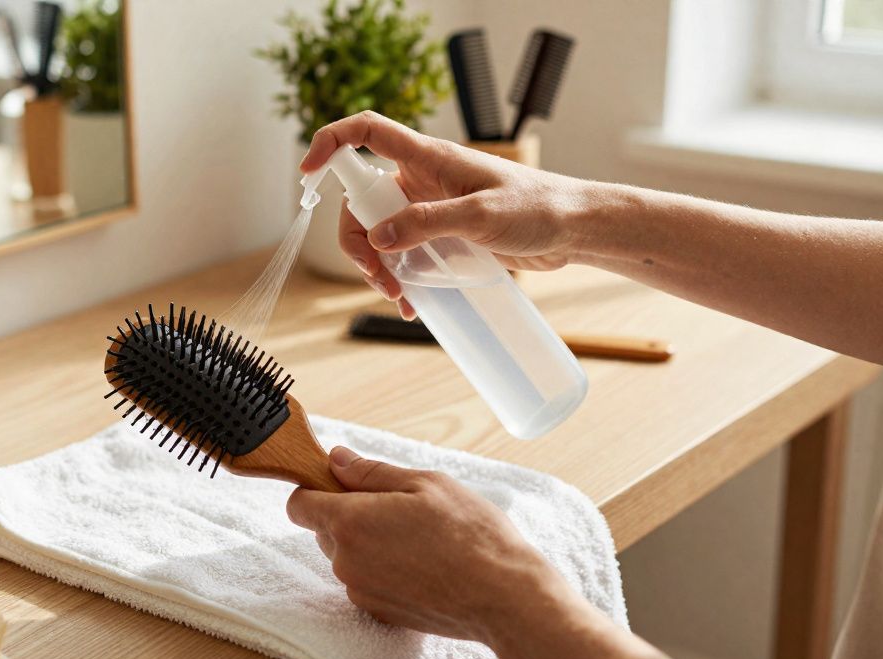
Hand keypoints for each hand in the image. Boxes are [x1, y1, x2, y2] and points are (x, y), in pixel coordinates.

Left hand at [286, 445, 580, 648]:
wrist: (503, 598)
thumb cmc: (470, 534)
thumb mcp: (424, 483)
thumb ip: (370, 472)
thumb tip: (335, 459)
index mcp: (350, 521)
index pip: (298, 503)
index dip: (316, 488)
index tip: (344, 483)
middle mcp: (345, 561)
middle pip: (324, 529)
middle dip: (350, 515)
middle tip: (398, 508)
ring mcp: (359, 591)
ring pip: (347, 556)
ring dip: (369, 544)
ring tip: (417, 538)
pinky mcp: (377, 613)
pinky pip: (365, 581)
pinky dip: (383, 570)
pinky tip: (421, 565)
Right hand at [299, 111, 598, 315]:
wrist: (575, 230)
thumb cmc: (540, 208)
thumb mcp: (482, 215)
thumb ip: (428, 223)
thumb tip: (379, 238)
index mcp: (429, 158)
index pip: (368, 133)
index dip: (332, 143)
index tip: (308, 170)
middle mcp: (422, 180)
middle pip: (362, 202)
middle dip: (360, 242)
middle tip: (379, 277)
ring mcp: (430, 209)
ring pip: (380, 234)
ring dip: (378, 267)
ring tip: (401, 298)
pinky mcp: (442, 236)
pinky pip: (405, 254)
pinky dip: (400, 278)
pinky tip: (413, 302)